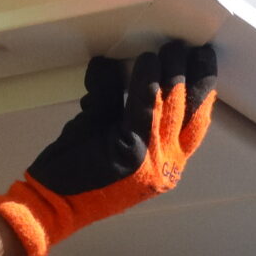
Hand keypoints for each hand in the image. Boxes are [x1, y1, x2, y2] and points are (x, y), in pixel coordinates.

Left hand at [0, 41, 217, 255]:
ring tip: (171, 48)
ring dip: (172, 71)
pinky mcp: (130, 151)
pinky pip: (143, 106)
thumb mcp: (106, 137)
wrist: (52, 208)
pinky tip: (147, 61)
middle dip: (194, 75)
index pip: (195, 124)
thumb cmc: (79, 174)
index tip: (202, 63)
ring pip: (171, 105)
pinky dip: (146, 81)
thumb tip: (111, 66)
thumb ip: (115, 104)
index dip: (203, 91)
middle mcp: (167, 165)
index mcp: (167, 165)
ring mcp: (151, 160)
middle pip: (189, 112)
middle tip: (192, 47)